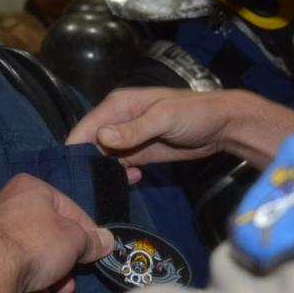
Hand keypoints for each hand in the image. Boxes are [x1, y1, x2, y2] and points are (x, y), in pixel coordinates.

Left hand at [0, 174, 113, 292]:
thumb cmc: (36, 245)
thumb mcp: (75, 241)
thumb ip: (92, 240)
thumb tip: (106, 241)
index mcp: (28, 187)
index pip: (67, 207)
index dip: (86, 230)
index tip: (96, 249)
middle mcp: (3, 202)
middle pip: (46, 232)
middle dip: (65, 258)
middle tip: (75, 277)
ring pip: (29, 252)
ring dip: (49, 274)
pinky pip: (11, 267)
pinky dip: (27, 281)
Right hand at [67, 88, 293, 173]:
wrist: (223, 125)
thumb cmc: (194, 113)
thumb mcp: (164, 118)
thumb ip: (133, 129)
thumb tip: (101, 138)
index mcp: (117, 106)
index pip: (85, 128)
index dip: (75, 149)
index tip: (70, 173)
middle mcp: (117, 121)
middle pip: (90, 145)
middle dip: (88, 164)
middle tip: (89, 186)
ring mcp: (128, 139)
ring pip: (103, 158)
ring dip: (105, 172)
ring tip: (112, 185)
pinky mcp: (139, 153)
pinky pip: (120, 166)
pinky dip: (121, 175)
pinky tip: (132, 180)